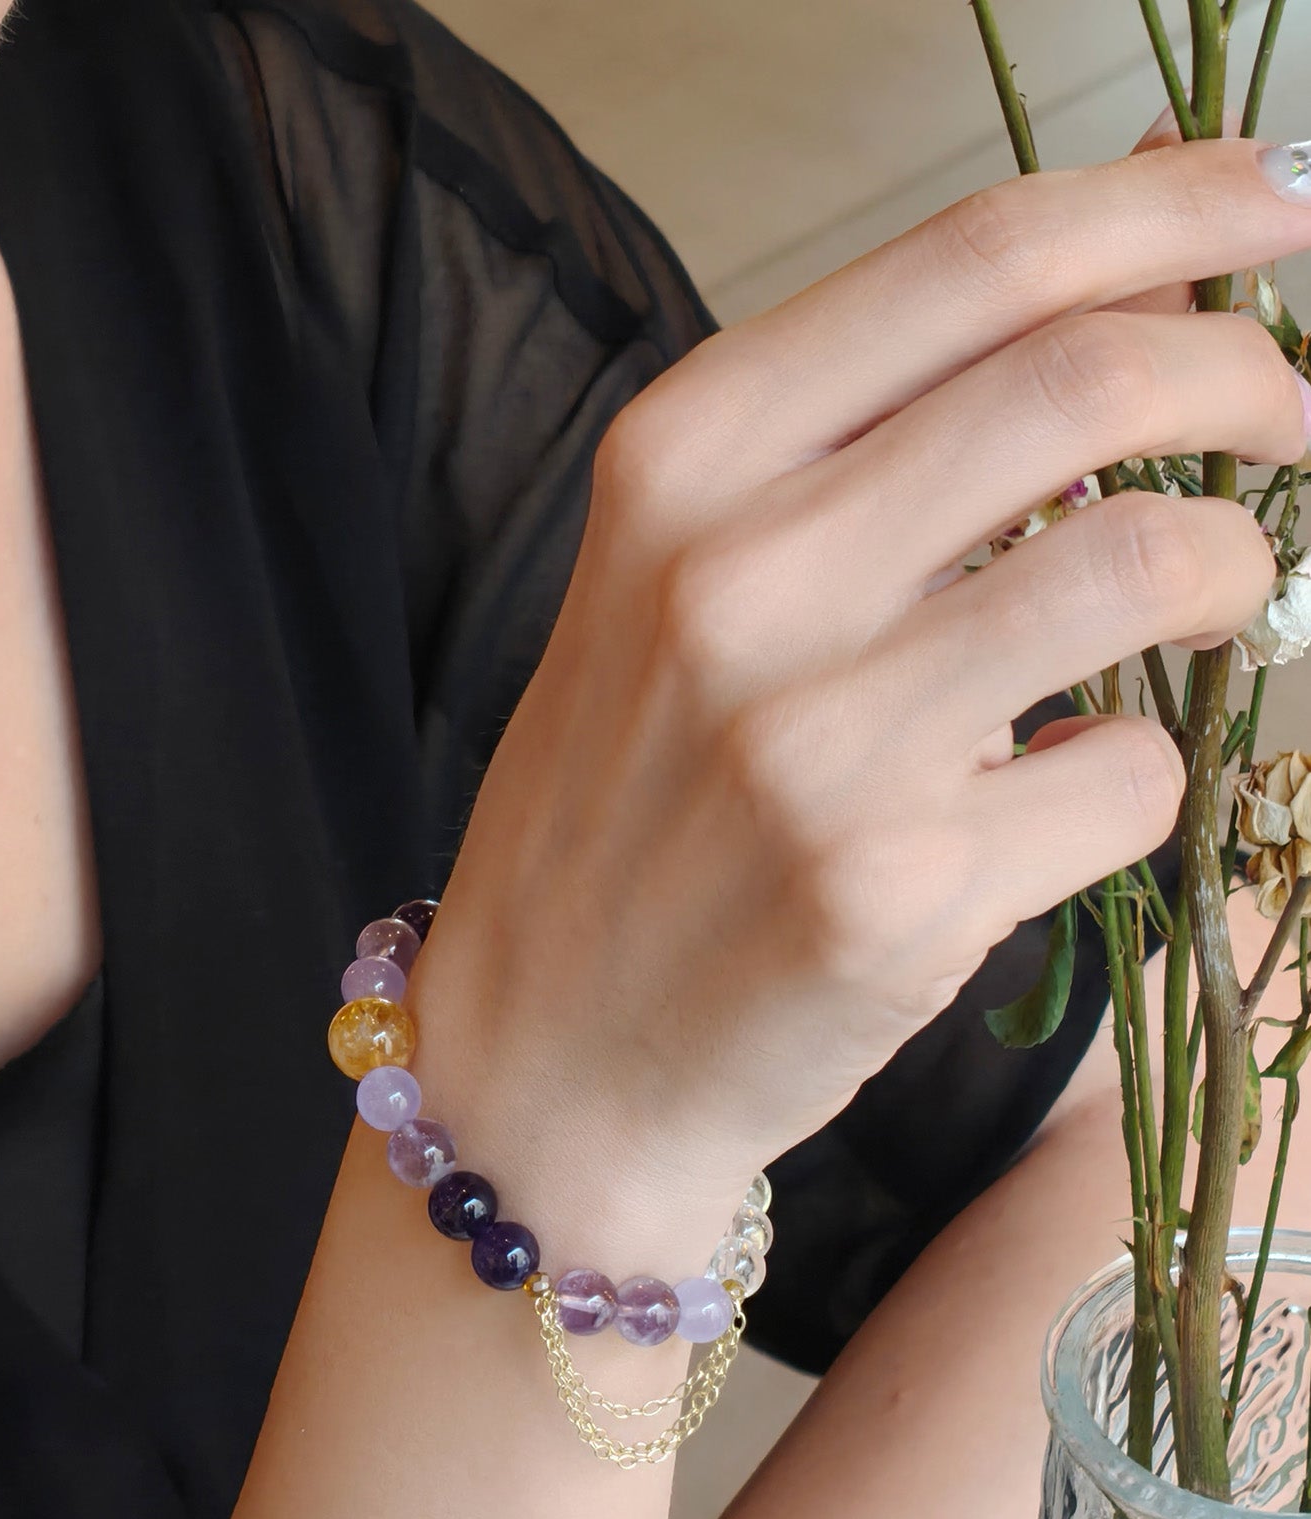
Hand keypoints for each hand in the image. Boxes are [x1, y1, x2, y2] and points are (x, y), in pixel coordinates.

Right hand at [416, 139, 1310, 1273]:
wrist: (549, 1049)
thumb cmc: (635, 802)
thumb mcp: (690, 580)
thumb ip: (871, 444)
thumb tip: (1122, 304)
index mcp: (682, 461)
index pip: (974, 263)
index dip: (1170, 207)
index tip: (1278, 201)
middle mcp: (736, 578)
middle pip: (1085, 381)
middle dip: (1249, 374)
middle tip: (1292, 417)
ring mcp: (813, 740)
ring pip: (1143, 565)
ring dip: (1230, 569)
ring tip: (1213, 600)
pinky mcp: (892, 888)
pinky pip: (1128, 779)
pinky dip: (1139, 777)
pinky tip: (1064, 800)